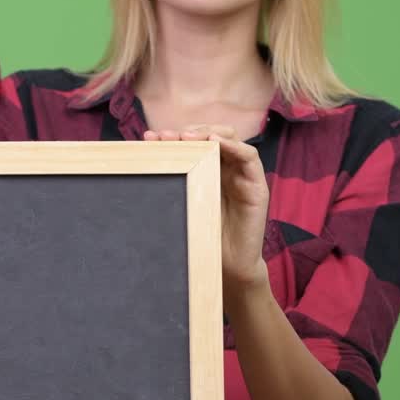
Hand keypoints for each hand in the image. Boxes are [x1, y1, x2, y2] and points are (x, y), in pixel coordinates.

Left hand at [144, 125, 270, 295]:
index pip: (193, 142)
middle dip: (189, 131)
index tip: (150, 137)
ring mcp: (242, 176)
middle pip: (211, 135)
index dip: (173, 136)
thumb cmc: (202, 238)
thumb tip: (142, 166)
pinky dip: (234, 146)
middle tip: (167, 136)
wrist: (226, 268)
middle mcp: (226, 169)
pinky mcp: (257, 186)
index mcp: (207, 171)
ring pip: (231, 139)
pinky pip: (250, 157)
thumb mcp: (183, 206)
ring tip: (187, 136)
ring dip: (208, 134)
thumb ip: (173, 186)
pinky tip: (216, 143)